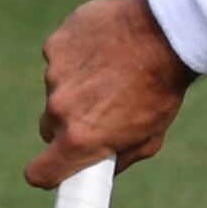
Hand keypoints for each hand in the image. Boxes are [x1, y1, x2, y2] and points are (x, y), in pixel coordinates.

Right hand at [30, 0, 194, 187]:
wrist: (166, 35)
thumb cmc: (162, 91)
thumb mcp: (149, 139)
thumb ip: (118, 159)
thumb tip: (100, 169)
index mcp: (80, 139)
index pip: (40, 172)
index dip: (46, 172)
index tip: (55, 165)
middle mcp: (60, 108)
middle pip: (48, 127)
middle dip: (67, 123)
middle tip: (98, 108)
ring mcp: (54, 73)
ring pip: (56, 89)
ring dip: (76, 84)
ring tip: (111, 70)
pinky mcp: (55, 45)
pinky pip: (59, 57)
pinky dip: (76, 55)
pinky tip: (103, 47)